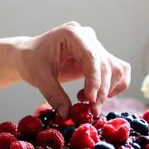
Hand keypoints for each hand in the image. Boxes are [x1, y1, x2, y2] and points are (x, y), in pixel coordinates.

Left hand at [15, 21, 130, 113]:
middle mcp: (87, 36)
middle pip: (106, 64)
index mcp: (72, 33)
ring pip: (115, 69)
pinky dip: (113, 86)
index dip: (94, 79)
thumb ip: (54, 95)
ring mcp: (95, 45)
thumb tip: (67, 115)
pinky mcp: (100, 57)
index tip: (90, 99)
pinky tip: (96, 95)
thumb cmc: (32, 61)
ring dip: (107, 90)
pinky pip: (118, 70)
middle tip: (91, 110)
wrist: (29, 56)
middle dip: (101, 91)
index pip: (91, 56)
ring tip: (88, 102)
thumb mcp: (39, 77)